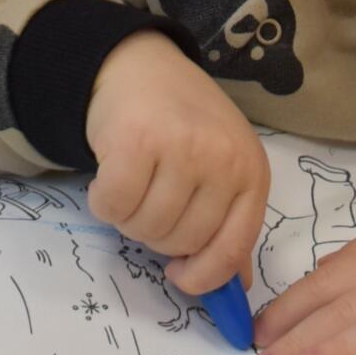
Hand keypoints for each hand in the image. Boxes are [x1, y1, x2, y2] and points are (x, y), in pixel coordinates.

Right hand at [84, 30, 269, 295]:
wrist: (140, 65)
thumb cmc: (184, 122)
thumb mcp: (222, 167)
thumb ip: (229, 225)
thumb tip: (236, 289)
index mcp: (252, 171)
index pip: (233, 247)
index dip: (204, 276)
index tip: (181, 276)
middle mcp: (224, 159)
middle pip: (182, 242)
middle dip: (157, 236)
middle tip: (150, 201)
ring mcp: (182, 148)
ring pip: (145, 229)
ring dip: (128, 218)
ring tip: (134, 183)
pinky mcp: (137, 141)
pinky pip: (112, 206)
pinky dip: (103, 201)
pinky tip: (111, 175)